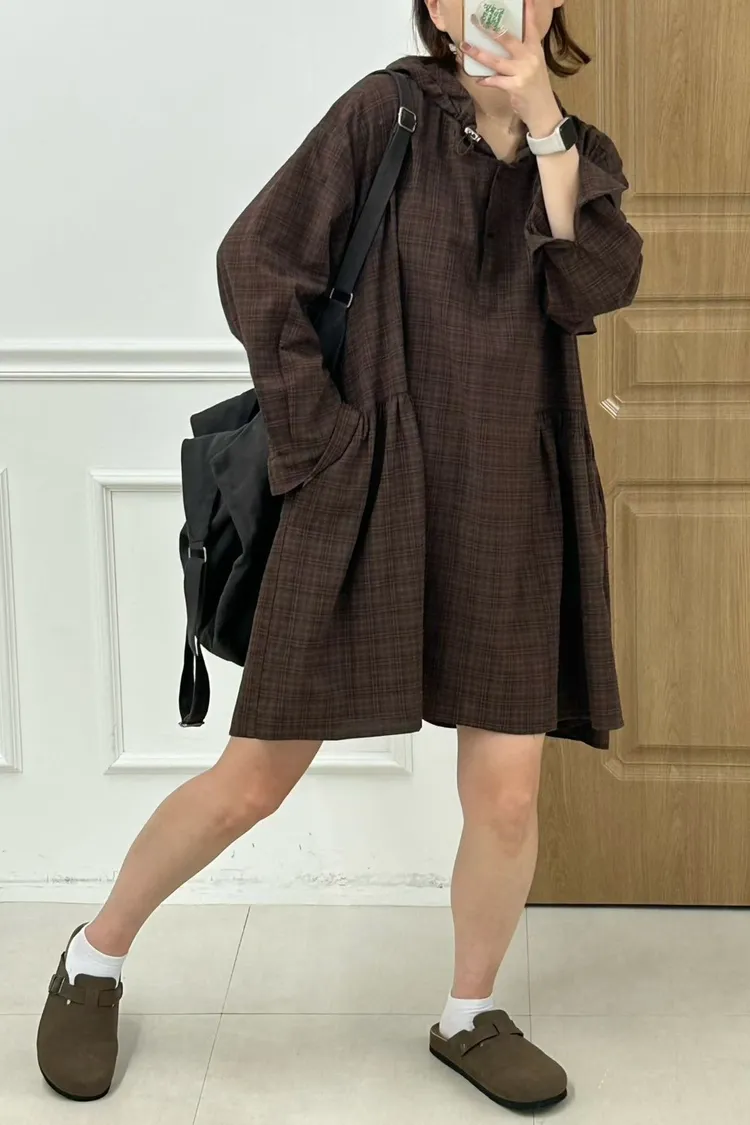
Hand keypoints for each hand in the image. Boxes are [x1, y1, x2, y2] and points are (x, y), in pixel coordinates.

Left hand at [462, 0, 562, 136]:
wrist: (543, 110)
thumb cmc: (535, 87)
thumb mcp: (533, 65)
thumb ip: (522, 53)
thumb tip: (503, 42)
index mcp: (535, 49)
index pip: (531, 26)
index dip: (527, 11)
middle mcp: (530, 57)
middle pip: (507, 39)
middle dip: (490, 29)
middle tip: (476, 20)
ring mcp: (522, 72)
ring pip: (496, 60)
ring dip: (478, 53)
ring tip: (465, 47)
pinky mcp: (515, 86)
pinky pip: (495, 81)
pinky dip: (486, 80)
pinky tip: (478, 79)